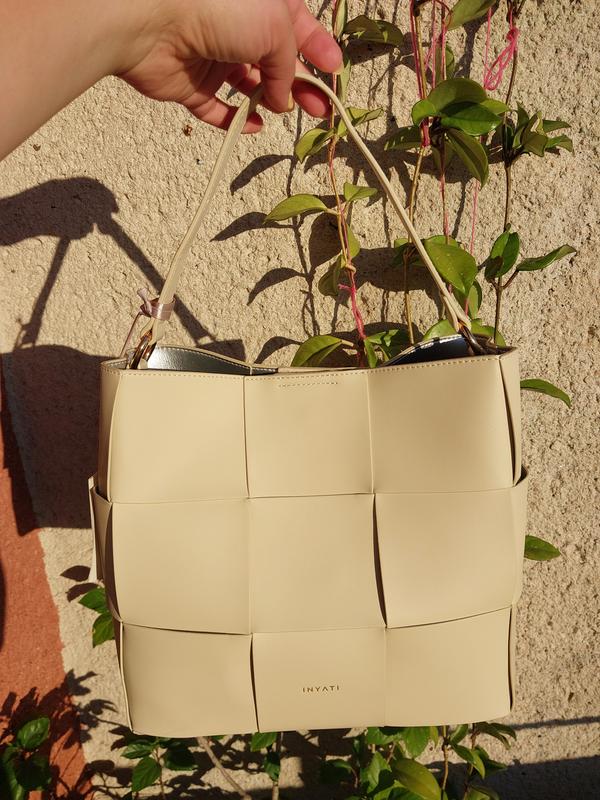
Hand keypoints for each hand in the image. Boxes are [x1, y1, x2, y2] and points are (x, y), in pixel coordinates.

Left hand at [120, 0, 342, 131]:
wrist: (153, 20)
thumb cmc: (218, 6)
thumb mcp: (275, 28)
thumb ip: (289, 66)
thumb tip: (285, 100)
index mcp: (261, 3)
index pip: (297, 27)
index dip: (318, 49)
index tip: (334, 73)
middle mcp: (236, 26)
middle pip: (276, 60)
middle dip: (300, 84)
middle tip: (320, 108)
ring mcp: (213, 56)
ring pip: (249, 85)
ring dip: (270, 101)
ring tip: (286, 113)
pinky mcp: (191, 84)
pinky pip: (217, 108)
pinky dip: (235, 119)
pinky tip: (252, 126)